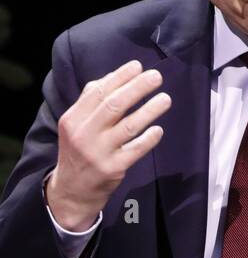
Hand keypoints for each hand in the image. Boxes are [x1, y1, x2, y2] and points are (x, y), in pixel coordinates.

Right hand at [46, 60, 170, 230]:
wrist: (71, 190)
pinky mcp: (113, 168)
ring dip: (150, 110)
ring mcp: (98, 152)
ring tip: (165, 99)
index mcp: (73, 119)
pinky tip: (158, 130)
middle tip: (156, 77)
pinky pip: (136, 149)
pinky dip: (149, 138)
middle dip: (137, 88)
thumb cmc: (79, 149)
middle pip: (114, 106)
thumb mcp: (76, 125)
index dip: (120, 77)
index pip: (98, 92)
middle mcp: (84, 134)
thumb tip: (116, 76)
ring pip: (128, 126)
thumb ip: (91, 100)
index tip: (138, 66)